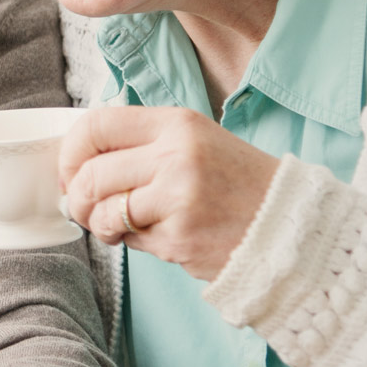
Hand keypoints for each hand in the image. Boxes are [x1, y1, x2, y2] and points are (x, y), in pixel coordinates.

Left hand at [59, 105, 279, 280]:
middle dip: (79, 198)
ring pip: (104, 211)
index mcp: (178, 124)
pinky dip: (135, 243)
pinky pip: (132, 240)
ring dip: (101, 225)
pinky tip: (162, 237)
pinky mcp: (181, 237)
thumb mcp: (195, 144)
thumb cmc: (237, 186)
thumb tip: (77, 163)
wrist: (295, 229)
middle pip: (91, 174)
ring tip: (119, 227)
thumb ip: (142, 146)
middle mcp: (177, 155)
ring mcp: (179, 197)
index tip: (71, 172)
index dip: (70, 152)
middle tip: (88, 210)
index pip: (96, 125)